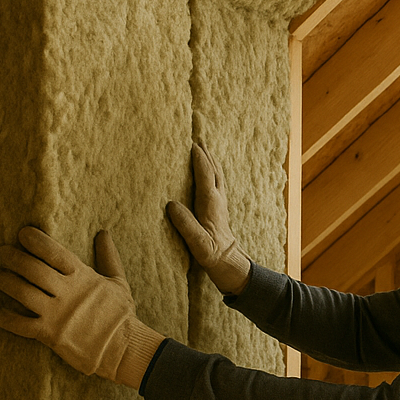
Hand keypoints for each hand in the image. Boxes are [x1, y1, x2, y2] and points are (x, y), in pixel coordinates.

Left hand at [0, 227, 164, 388]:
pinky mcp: (51, 335)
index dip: (37, 241)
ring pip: (23, 293)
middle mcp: (68, 293)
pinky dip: (6, 320)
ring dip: (6, 283)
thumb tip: (104, 233)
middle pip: (33, 270)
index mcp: (83, 277)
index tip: (22, 233)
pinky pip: (22, 325)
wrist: (124, 349)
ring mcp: (58, 314)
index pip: (56, 253)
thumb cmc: (120, 315)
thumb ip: (108, 256)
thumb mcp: (118, 281)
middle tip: (1, 252)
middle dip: (13, 258)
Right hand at [166, 142, 249, 294]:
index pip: (205, 175)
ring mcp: (220, 202)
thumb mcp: (197, 243)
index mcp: (211, 203)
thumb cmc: (211, 254)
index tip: (191, 143)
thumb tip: (172, 205)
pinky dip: (210, 170)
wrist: (228, 263)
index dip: (198, 158)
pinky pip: (215, 182)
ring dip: (209, 159)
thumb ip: (186, 224)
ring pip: (216, 174)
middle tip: (196, 137)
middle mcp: (217, 199)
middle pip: (213, 169)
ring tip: (201, 147)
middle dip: (205, 153)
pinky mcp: (218, 208)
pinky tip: (207, 171)